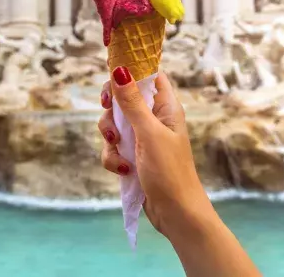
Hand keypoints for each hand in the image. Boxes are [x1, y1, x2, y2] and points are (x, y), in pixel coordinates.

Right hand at [97, 70, 211, 238]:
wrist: (175, 214)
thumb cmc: (170, 171)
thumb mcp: (149, 134)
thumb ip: (132, 103)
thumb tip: (119, 69)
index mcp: (166, 107)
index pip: (149, 75)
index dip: (131, 70)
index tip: (111, 73)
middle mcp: (154, 118)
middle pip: (124, 98)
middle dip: (111, 109)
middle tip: (107, 113)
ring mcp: (142, 138)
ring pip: (114, 124)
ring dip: (110, 138)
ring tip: (119, 152)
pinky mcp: (133, 157)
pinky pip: (113, 148)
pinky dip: (113, 158)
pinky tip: (124, 170)